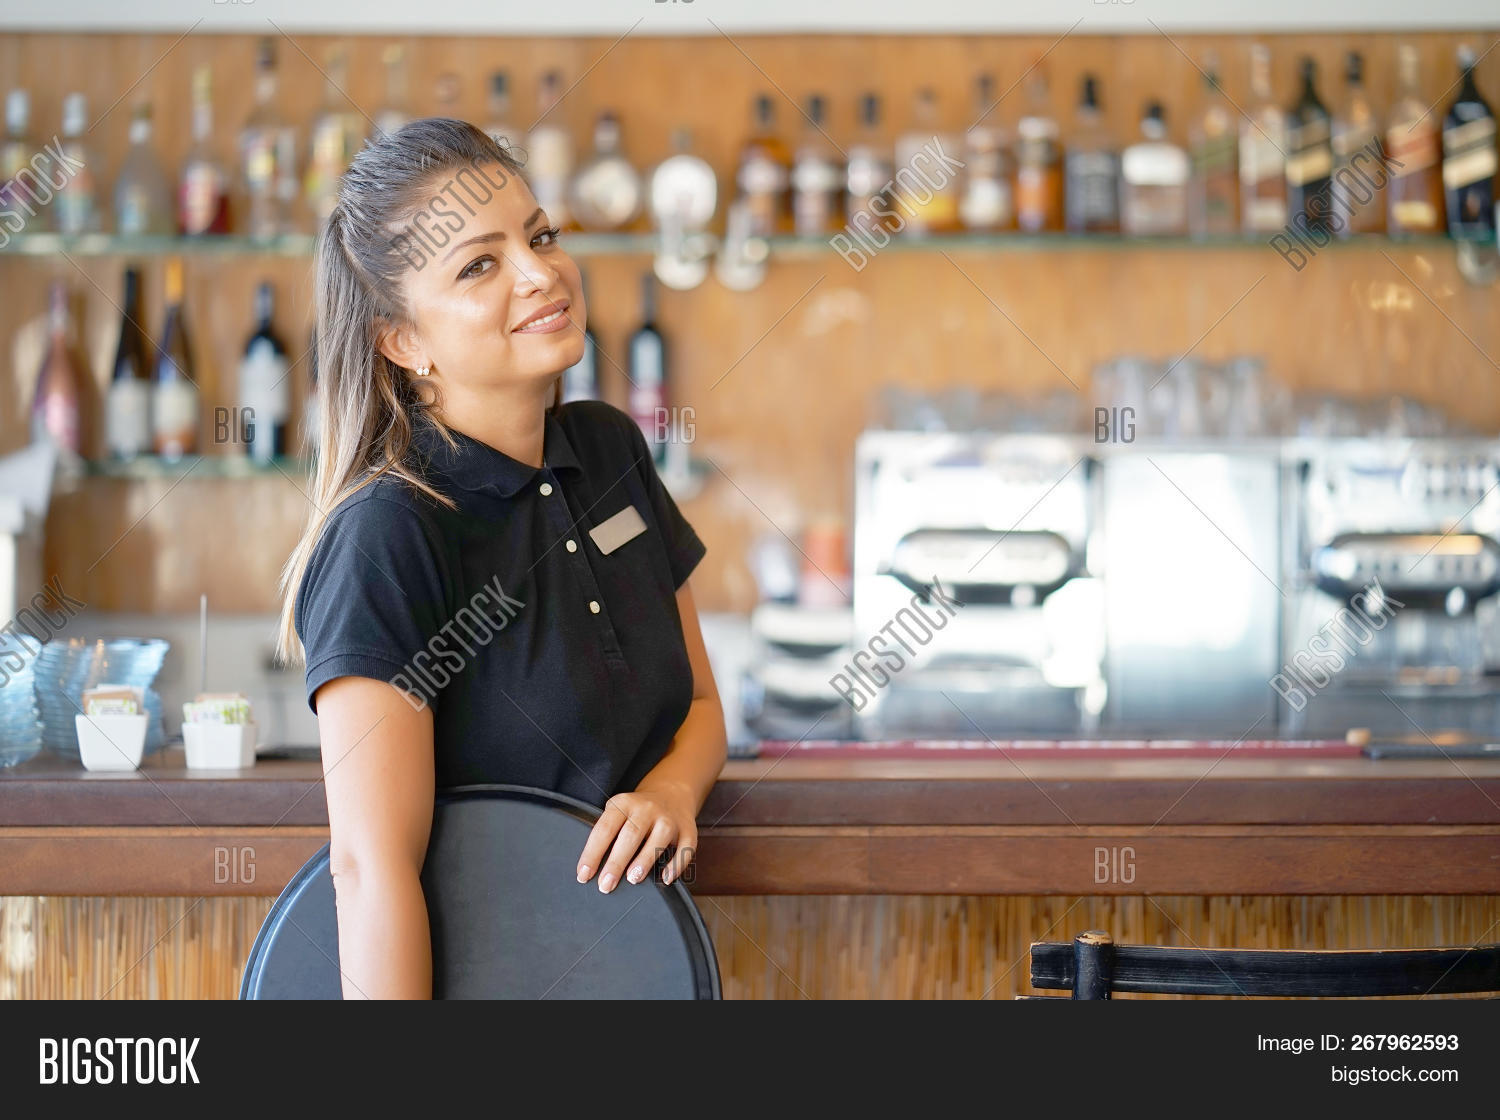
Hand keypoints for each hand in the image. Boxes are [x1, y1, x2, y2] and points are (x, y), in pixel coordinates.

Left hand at [576, 782, 698, 892]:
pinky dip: (677, 865)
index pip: (605, 828)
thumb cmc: (636, 813)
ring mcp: (669, 818)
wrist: (672, 794)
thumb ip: (607, 834)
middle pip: (630, 834)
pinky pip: (685, 848)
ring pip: (658, 839)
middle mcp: (647, 808)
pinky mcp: (688, 829)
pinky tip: (666, 879)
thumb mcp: (618, 811)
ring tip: (633, 879)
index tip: (584, 875)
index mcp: (624, 803)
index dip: (592, 853)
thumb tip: (589, 868)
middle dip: (616, 862)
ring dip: (645, 860)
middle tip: (606, 884)